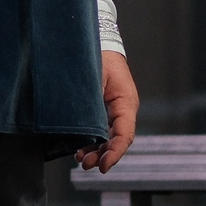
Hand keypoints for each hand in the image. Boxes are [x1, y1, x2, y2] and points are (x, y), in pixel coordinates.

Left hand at [77, 49, 138, 172]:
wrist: (97, 40)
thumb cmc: (97, 54)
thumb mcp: (93, 78)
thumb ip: (89, 102)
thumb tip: (80, 126)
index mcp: (125, 102)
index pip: (124, 134)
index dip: (115, 152)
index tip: (104, 165)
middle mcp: (122, 109)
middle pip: (116, 139)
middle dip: (103, 155)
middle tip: (86, 165)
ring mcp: (113, 109)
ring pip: (108, 137)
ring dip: (97, 151)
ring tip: (82, 160)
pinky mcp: (103, 108)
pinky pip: (101, 129)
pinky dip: (92, 141)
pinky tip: (81, 149)